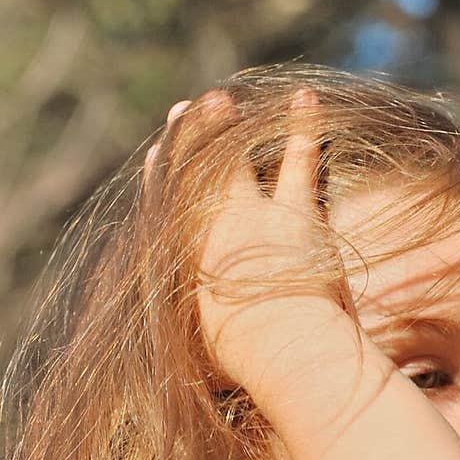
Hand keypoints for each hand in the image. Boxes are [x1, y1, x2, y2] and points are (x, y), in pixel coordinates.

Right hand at [147, 88, 335, 391]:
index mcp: (188, 263)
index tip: (154, 157)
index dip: (161, 179)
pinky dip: (303, 126)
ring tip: (222, 98)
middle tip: (186, 107)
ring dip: (227, 126)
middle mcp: (213, 231)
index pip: (167, 210)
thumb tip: (198, 360)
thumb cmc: (246, 361)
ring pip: (235, 159)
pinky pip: (299, 159)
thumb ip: (202, 340)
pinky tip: (305, 98)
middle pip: (194, 174)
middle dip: (189, 138)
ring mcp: (254, 217)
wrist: (283, 348)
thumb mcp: (208, 354)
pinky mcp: (298, 213)